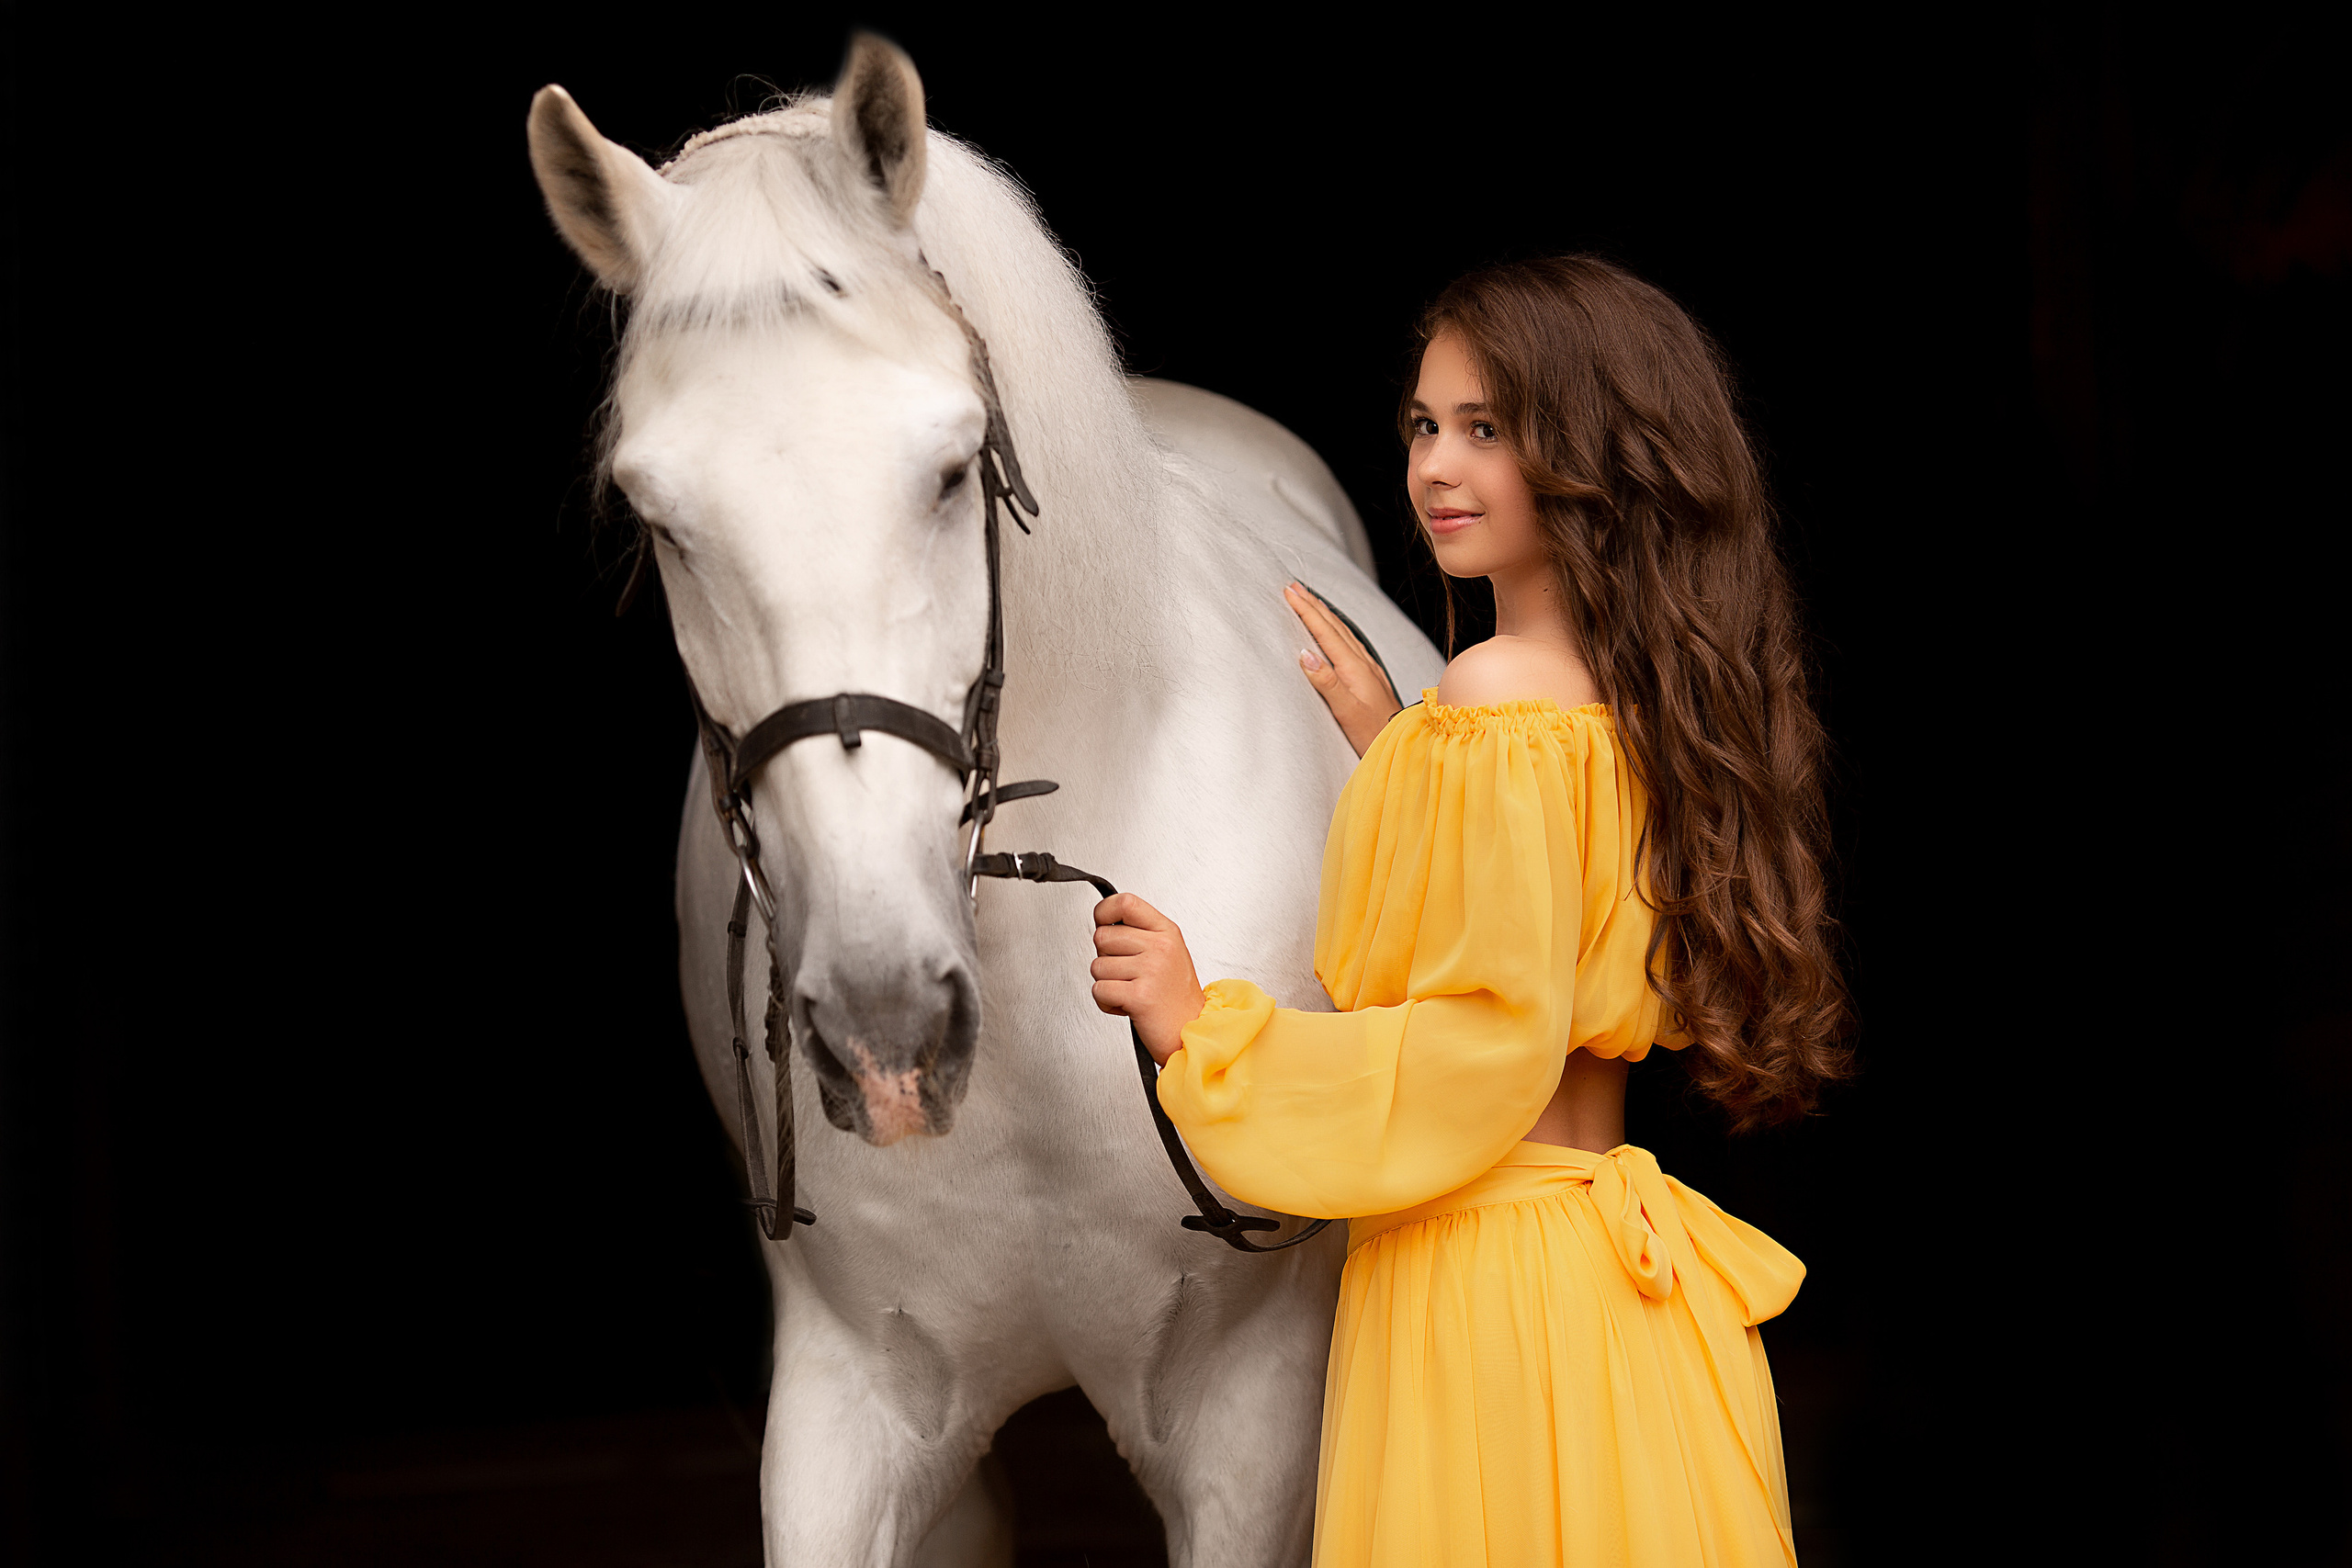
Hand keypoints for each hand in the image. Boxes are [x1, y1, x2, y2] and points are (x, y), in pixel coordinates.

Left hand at [1090, 893, 1205, 1066]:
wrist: (1192, 1029)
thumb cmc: (1176, 995)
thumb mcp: (1168, 952)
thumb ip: (1140, 933)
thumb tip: (1104, 923)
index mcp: (1166, 932)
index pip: (1125, 902)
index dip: (1104, 911)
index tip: (1103, 922)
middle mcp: (1160, 947)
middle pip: (1102, 936)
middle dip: (1106, 958)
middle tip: (1127, 973)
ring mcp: (1151, 970)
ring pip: (1097, 966)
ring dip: (1107, 984)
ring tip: (1130, 991)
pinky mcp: (1139, 996)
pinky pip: (1099, 990)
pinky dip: (1106, 1002)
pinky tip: (1126, 1005)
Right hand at [1286, 582, 1401, 757]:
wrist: (1405, 747)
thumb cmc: (1374, 736)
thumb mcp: (1347, 713)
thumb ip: (1327, 683)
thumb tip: (1305, 654)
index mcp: (1354, 668)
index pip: (1325, 632)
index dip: (1306, 610)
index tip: (1289, 592)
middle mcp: (1363, 664)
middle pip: (1335, 626)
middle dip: (1313, 604)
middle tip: (1294, 587)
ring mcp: (1369, 670)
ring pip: (1344, 633)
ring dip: (1325, 615)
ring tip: (1311, 601)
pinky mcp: (1371, 679)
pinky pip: (1350, 644)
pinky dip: (1337, 631)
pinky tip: (1336, 633)